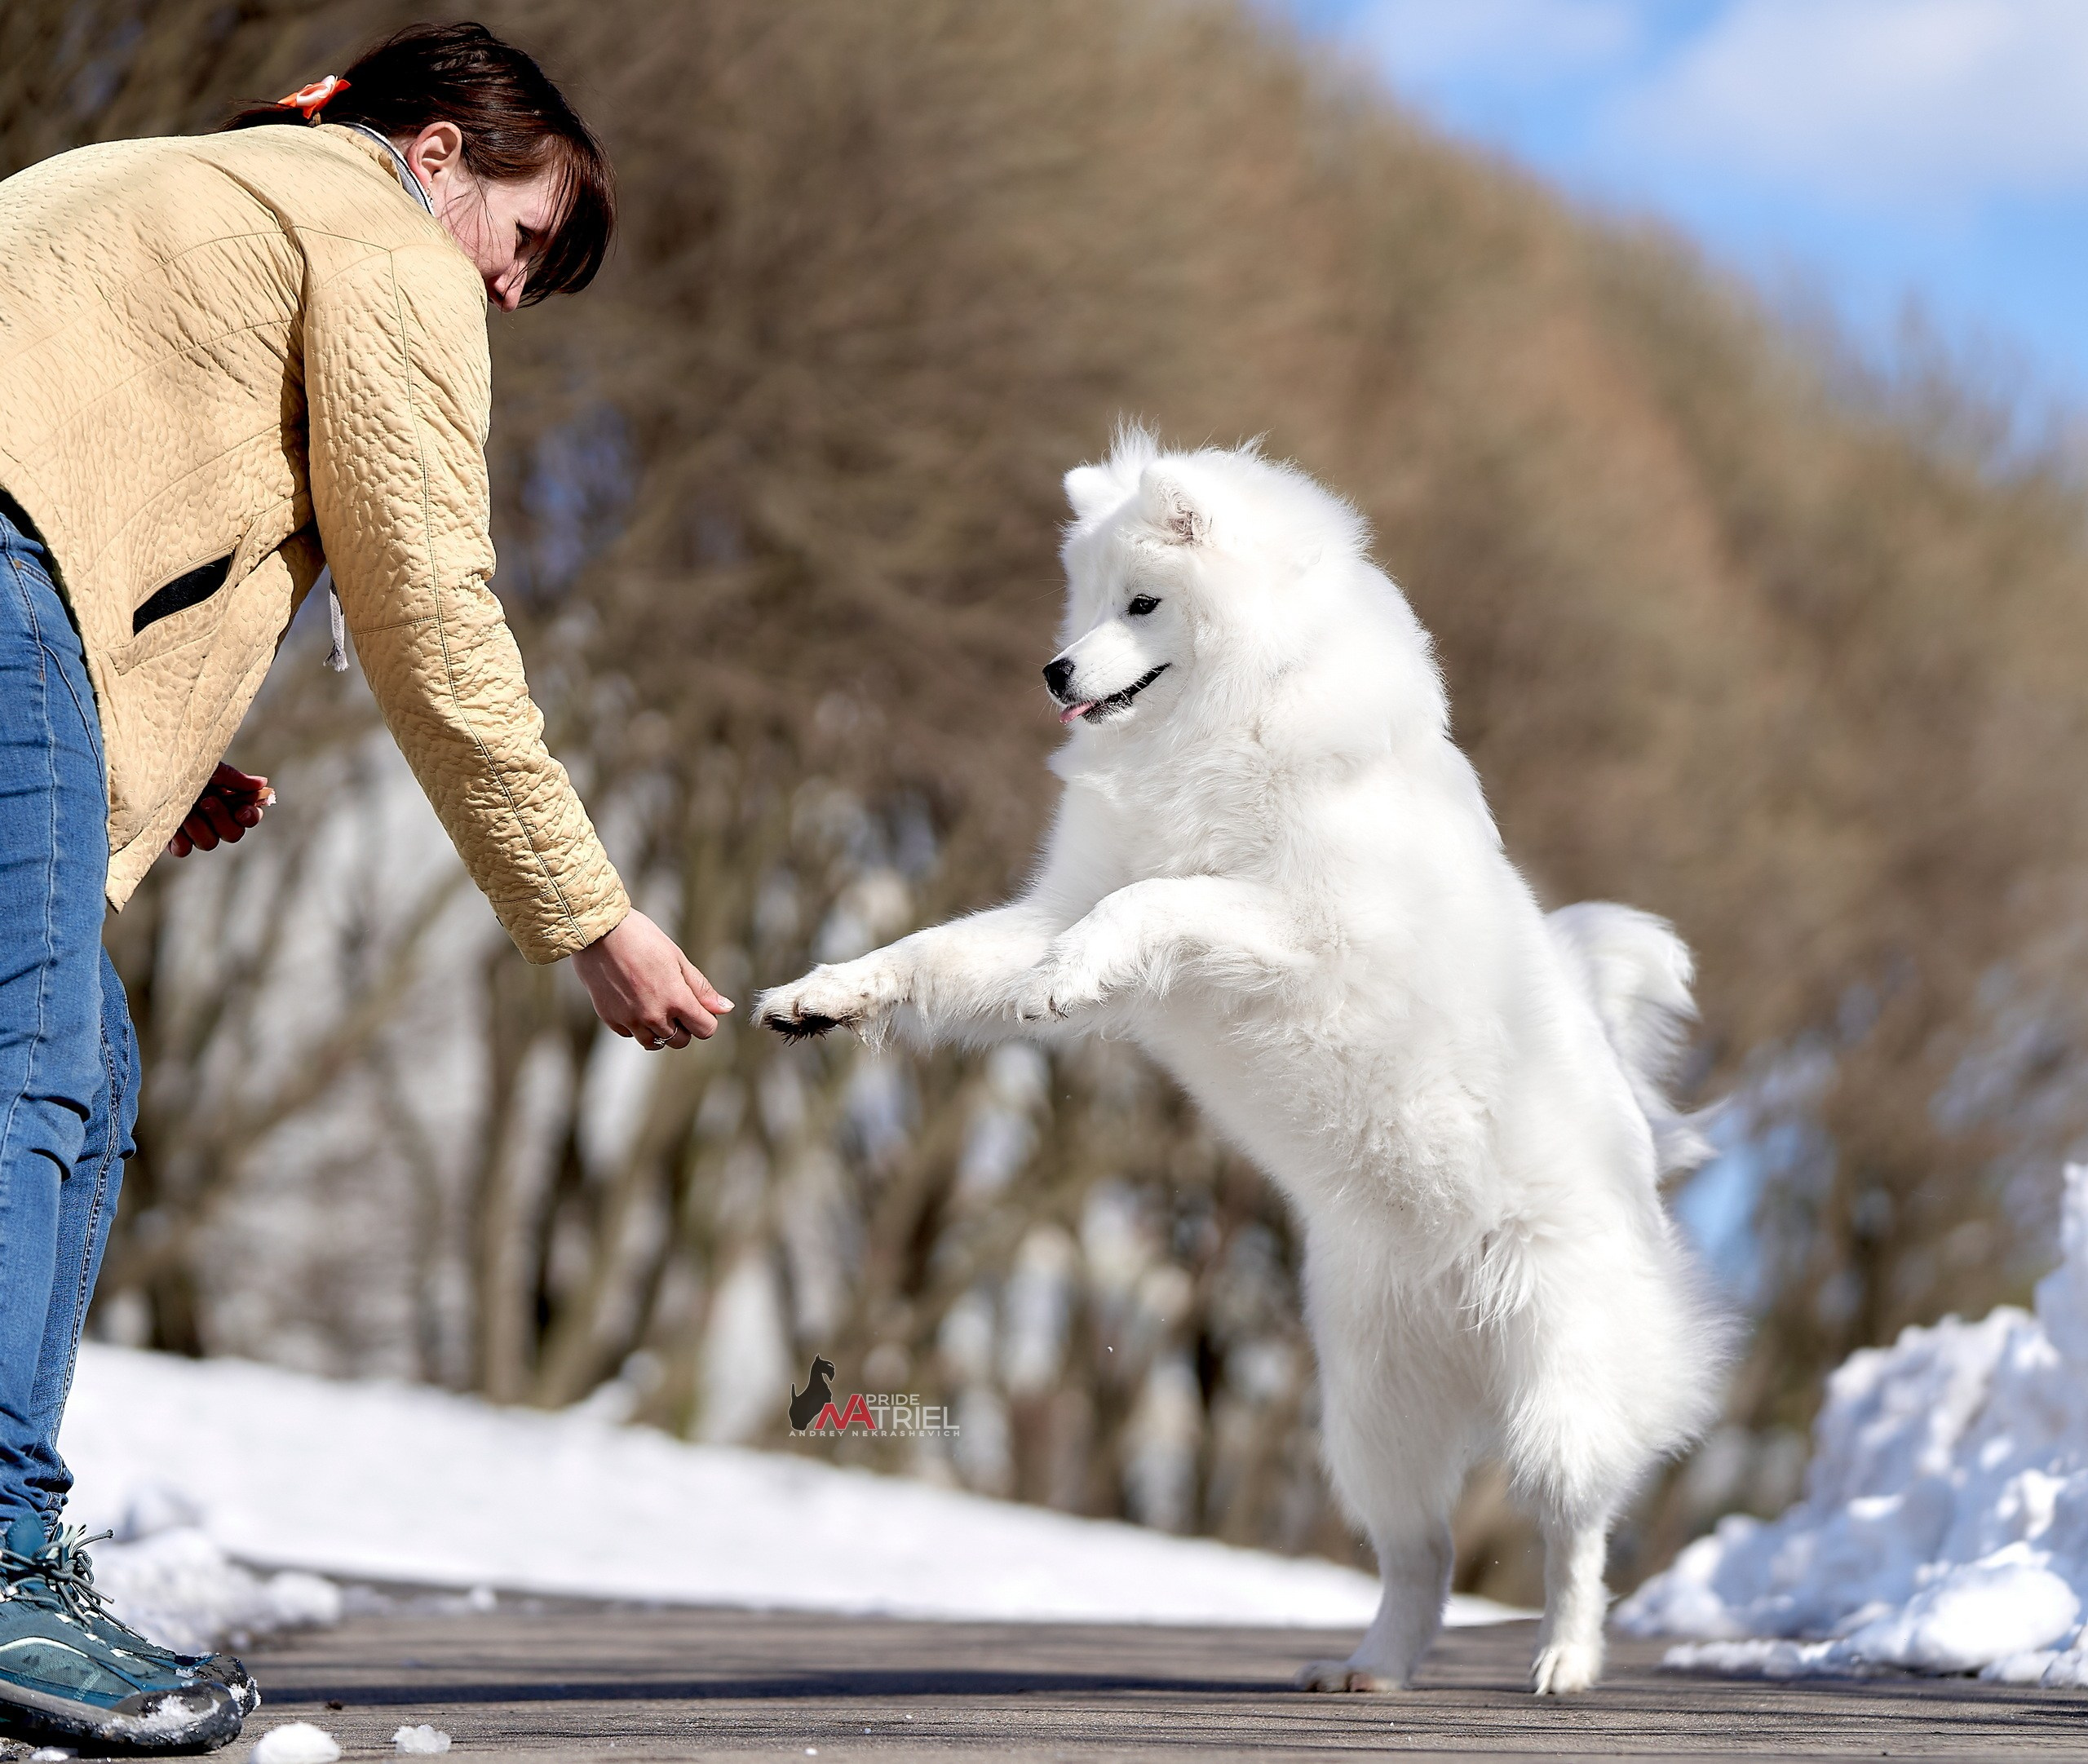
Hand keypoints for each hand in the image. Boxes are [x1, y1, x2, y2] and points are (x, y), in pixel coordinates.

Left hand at [168, 763, 273, 856]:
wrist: (148, 770)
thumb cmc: (181, 767)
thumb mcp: (208, 768)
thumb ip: (234, 778)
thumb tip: (262, 783)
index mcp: (228, 803)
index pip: (249, 817)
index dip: (250, 817)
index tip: (241, 810)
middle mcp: (215, 821)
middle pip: (233, 834)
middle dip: (221, 819)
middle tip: (206, 801)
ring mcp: (195, 832)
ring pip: (209, 843)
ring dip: (198, 827)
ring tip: (184, 809)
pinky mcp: (174, 841)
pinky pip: (183, 850)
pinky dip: (180, 839)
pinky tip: (174, 823)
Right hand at [572, 909, 733, 1048]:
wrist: (598, 932)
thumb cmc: (641, 938)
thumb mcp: (677, 959)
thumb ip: (700, 988)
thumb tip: (725, 1008)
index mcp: (676, 1000)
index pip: (705, 1030)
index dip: (706, 1019)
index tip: (699, 1007)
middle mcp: (653, 1016)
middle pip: (680, 1041)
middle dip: (684, 1027)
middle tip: (675, 1003)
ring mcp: (630, 1020)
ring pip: (653, 1042)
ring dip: (659, 1030)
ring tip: (654, 1005)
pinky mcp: (610, 1019)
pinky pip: (630, 1033)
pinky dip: (636, 1025)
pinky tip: (633, 1001)